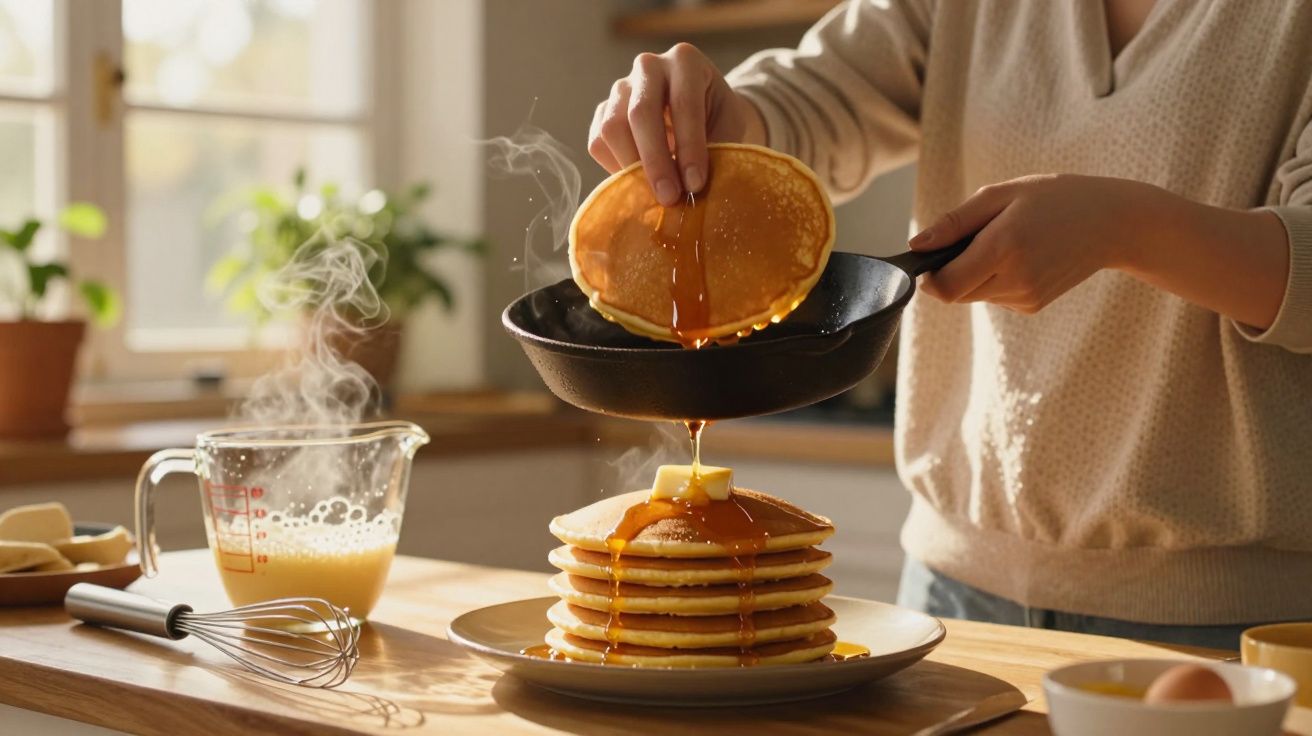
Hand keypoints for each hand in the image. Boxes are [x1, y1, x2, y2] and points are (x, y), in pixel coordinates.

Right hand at [588, 43, 765, 205]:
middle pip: (640, 113)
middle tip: (669, 198)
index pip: (684, 103)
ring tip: (654, 196)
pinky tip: (639, 183)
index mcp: (686, 61)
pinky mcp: (604, 112)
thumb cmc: (721, 123)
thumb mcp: (730, 131)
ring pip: (612, 128)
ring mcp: (621, 88)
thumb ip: (716, 153)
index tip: (696, 185)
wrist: (705, 116)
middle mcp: (649, 67)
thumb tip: (694, 190)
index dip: (689, 147)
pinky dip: (615, 169)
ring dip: (631, 168)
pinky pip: (598, 143)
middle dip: (655, 161)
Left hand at [908, 174, 1177, 313]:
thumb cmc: (1054, 199)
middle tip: (977, 237)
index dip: (929, 276)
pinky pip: (995, 297)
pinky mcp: (1032, 306)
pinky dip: (996, 279)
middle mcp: (1014, 279)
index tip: (929, 258)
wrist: (1112, 223)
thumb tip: (916, 246)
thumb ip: (955, 222)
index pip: (945, 286)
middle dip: (953, 270)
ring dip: (975, 273)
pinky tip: (1022, 256)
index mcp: (1003, 248)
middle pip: (956, 292)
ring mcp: (1025, 297)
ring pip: (975, 295)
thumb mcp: (1002, 195)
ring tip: (1006, 241)